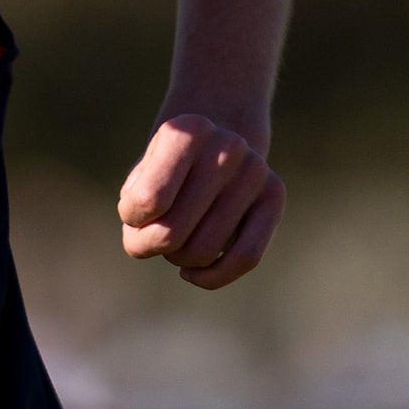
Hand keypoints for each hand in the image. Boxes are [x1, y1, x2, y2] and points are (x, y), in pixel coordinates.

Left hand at [117, 115, 283, 287]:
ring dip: (178, 259)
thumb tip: (151, 242)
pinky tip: (192, 274)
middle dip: (153, 244)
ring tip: (176, 240)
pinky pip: (246, 257)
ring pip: (204, 252)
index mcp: (186, 132)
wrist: (212, 144)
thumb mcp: (139, 181)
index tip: (133, 213)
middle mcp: (227, 145)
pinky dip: (212, 277)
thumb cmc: (165, 170)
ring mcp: (255, 170)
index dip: (132, 219)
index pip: (149, 201)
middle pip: (173, 233)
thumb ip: (136, 212)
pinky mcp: (275, 195)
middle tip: (153, 234)